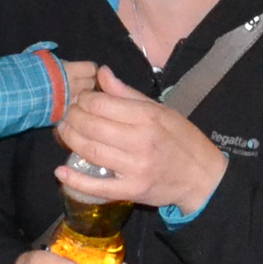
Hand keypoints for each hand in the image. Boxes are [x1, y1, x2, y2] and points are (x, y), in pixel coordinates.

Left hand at [54, 65, 227, 215]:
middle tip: (68, 115)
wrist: (202, 177)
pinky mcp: (131, 191)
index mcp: (148, 117)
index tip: (81, 99)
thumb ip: (128, 94)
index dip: (84, 99)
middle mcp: (140, 141)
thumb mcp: (161, 110)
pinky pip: (98, 187)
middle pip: (92, 126)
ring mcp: (135, 168)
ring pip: (91, 152)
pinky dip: (75, 180)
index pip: (103, 104)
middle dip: (73, 118)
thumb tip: (102, 73)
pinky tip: (60, 172)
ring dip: (70, 140)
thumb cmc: (181, 139)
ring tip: (64, 132)